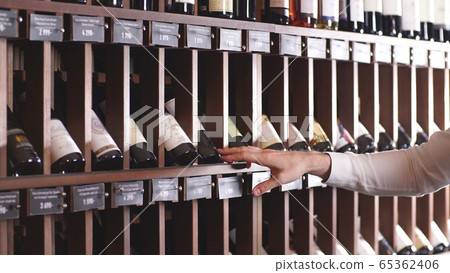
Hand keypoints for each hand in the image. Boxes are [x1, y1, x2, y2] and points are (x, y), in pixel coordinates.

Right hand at [217, 147, 331, 195]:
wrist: (305, 160)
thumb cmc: (295, 167)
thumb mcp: (280, 179)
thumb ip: (266, 185)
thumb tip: (255, 191)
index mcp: (265, 158)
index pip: (244, 155)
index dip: (232, 156)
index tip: (222, 156)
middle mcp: (264, 153)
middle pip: (243, 150)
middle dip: (230, 151)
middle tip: (219, 152)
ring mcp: (266, 152)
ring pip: (248, 150)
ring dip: (237, 151)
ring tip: (228, 154)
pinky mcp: (269, 154)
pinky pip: (254, 152)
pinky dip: (246, 155)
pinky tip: (247, 162)